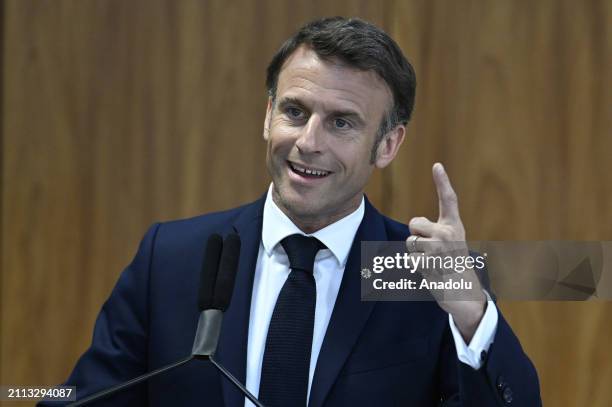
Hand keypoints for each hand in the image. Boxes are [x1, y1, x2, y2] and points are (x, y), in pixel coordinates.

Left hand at [406, 163, 485, 341]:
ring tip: (432, 264)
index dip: (442, 181)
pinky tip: (430, 273)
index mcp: (454, 226)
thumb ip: (433, 231)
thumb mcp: (449, 244)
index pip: (448, 199)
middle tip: (431, 252)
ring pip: (410, 243)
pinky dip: (415, 268)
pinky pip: (409, 259)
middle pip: (414, 223)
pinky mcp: (431, 264)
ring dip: (415, 255)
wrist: (465, 294)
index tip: (437, 165)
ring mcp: (440, 249)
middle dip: (415, 237)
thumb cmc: (452, 266)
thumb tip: (415, 226)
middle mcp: (449, 233)